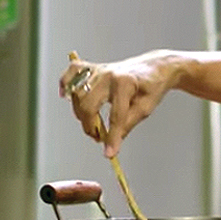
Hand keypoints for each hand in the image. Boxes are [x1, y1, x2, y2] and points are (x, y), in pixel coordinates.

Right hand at [59, 49, 182, 156]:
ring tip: (92, 124)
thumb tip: (111, 144)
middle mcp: (109, 74)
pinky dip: (66, 83)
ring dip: (80, 113)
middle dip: (91, 126)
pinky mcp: (93, 67)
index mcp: (126, 83)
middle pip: (88, 104)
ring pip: (77, 93)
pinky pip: (73, 71)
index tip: (110, 152)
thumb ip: (126, 125)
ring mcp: (99, 69)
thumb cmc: (152, 86)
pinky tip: (66, 96)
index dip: (112, 137)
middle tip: (99, 137)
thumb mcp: (145, 108)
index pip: (115, 116)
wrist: (154, 68)